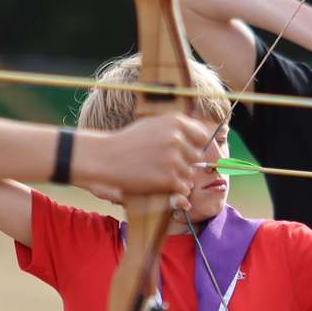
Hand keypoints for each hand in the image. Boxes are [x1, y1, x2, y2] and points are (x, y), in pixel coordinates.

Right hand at [75, 113, 209, 201]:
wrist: (106, 157)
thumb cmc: (129, 141)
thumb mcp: (154, 125)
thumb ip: (178, 128)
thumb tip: (205, 135)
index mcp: (176, 121)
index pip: (203, 136)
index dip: (196, 146)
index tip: (187, 152)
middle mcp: (177, 138)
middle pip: (196, 157)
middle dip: (185, 162)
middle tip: (164, 163)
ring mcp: (174, 159)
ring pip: (189, 174)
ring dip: (177, 176)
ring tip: (156, 171)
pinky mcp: (168, 178)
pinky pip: (183, 188)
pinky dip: (174, 189)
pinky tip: (158, 182)